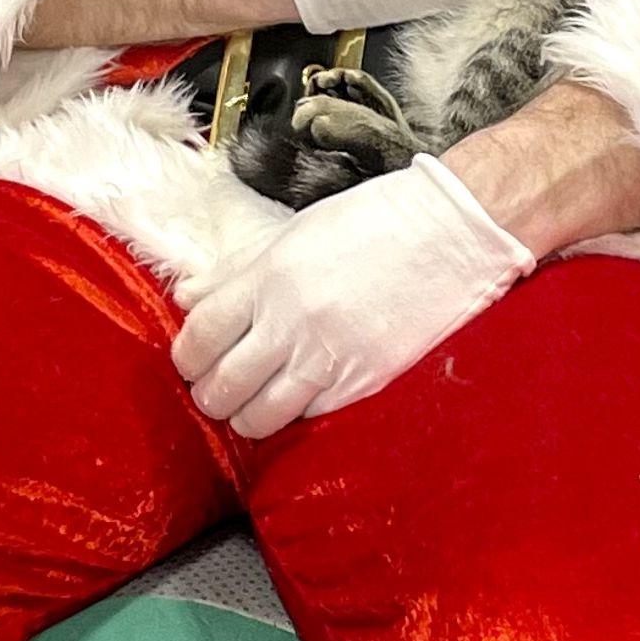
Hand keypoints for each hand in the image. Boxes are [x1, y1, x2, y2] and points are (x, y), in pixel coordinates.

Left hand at [170, 156, 534, 436]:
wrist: (452, 231)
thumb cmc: (374, 222)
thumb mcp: (295, 233)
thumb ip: (237, 272)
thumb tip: (187, 297)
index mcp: (267, 277)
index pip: (199, 338)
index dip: (187, 360)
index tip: (194, 362)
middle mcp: (289, 322)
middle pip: (220, 387)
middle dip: (211, 394)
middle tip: (220, 387)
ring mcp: (327, 357)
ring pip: (258, 417)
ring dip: (246, 416)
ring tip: (253, 404)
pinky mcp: (364, 382)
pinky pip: (308, 418)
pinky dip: (295, 416)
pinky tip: (299, 399)